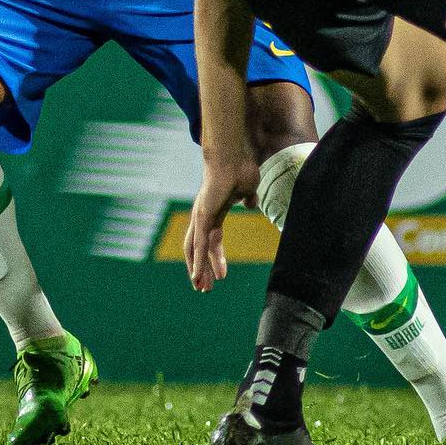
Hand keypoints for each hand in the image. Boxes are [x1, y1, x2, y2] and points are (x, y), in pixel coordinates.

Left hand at [185, 163, 244, 292]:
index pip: (212, 241)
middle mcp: (203, 216)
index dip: (215, 258)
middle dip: (202, 269)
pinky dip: (198, 262)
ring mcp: (201, 216)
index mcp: (214, 212)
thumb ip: (248, 197)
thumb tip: (250, 203)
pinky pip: (200, 244)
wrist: (233, 156)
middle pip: (198, 249)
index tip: (222, 275)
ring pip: (195, 250)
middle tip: (204, 288)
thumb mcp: (248, 188)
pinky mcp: (203, 216)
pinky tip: (197, 276)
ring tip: (201, 288)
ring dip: (198, 271)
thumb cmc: (241, 168)